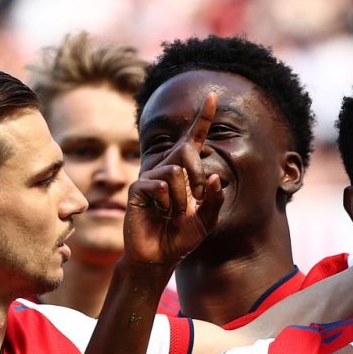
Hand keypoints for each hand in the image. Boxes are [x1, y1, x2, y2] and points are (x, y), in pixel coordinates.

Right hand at [124, 91, 223, 267]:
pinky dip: (167, 203)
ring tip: (173, 214)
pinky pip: (159, 185)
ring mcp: (150, 176)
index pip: (193, 139)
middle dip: (198, 175)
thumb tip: (215, 178)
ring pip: (175, 172)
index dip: (203, 118)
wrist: (159, 257)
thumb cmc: (180, 237)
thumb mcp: (206, 220)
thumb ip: (214, 200)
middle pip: (186, 150)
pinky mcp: (137, 188)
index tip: (213, 96)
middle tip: (196, 198)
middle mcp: (166, 168)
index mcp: (184, 172)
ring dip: (182, 198)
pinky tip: (161, 214)